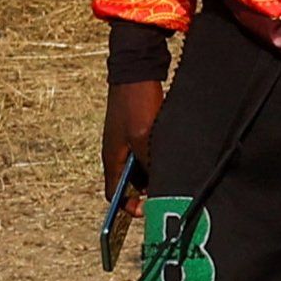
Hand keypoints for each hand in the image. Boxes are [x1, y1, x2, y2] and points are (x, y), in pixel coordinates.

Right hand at [102, 73, 161, 202]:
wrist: (137, 70)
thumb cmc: (134, 101)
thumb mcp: (144, 139)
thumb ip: (149, 165)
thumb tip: (156, 186)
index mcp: (111, 158)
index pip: (113, 194)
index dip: (128, 206)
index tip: (146, 210)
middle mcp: (116, 152)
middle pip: (129, 183)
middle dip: (145, 190)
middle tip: (163, 189)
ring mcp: (126, 142)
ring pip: (140, 169)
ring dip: (153, 172)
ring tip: (167, 168)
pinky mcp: (136, 132)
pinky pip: (146, 154)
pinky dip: (156, 158)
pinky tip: (168, 153)